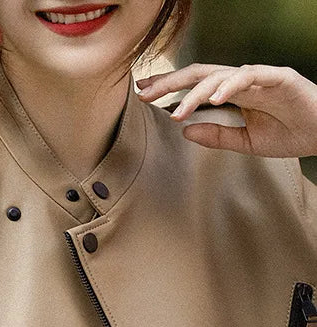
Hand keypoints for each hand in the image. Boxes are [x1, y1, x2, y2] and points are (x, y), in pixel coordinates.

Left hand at [136, 62, 316, 157]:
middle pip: (200, 75)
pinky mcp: (279, 78)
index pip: (196, 85)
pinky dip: (230, 85)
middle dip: (171, 82)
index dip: (170, 88)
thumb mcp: (246, 142)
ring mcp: (260, 77)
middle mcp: (243, 81)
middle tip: (145, 92)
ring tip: (178, 110)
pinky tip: (214, 97)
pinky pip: (250, 76)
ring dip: (196, 92)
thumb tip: (185, 132)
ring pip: (221, 75)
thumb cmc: (290, 134)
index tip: (145, 94)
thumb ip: (217, 136)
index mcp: (234, 93)